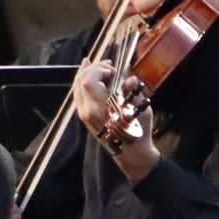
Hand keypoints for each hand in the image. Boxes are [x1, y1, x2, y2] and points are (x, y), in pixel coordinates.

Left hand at [72, 62, 158, 180]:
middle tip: (108, 64)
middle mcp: (88, 110)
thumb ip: (133, 91)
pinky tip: (88, 75)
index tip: (113, 70)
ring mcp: (84, 114)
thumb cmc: (138, 131)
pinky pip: (79, 94)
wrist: (131, 153)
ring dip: (86, 73)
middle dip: (93, 68)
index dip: (99, 69)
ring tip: (95, 64)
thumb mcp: (140, 109)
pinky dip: (83, 83)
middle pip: (81, 81)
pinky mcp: (84, 117)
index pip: (89, 81)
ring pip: (77, 87)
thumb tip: (130, 79)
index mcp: (102, 108)